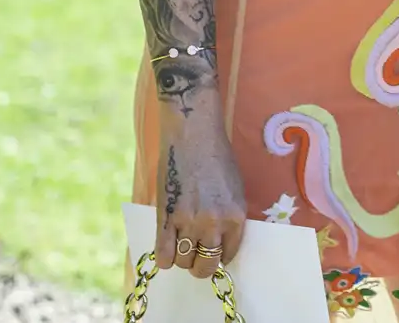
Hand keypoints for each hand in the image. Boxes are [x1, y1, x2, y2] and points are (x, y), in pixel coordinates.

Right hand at [157, 94, 247, 278]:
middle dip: (200, 265)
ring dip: (181, 257)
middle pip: (205, 266)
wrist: (192, 133)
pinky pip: (163, 254)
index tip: (212, 252)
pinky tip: (166, 245)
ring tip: (180, 242)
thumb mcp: (234, 189)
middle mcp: (214, 223)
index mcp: (236, 216)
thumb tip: (219, 242)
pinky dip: (164, 256)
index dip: (219, 256)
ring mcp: (189, 221)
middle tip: (195, 255)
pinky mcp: (166, 217)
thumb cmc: (216, 156)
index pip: (228, 255)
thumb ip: (228, 217)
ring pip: (183, 262)